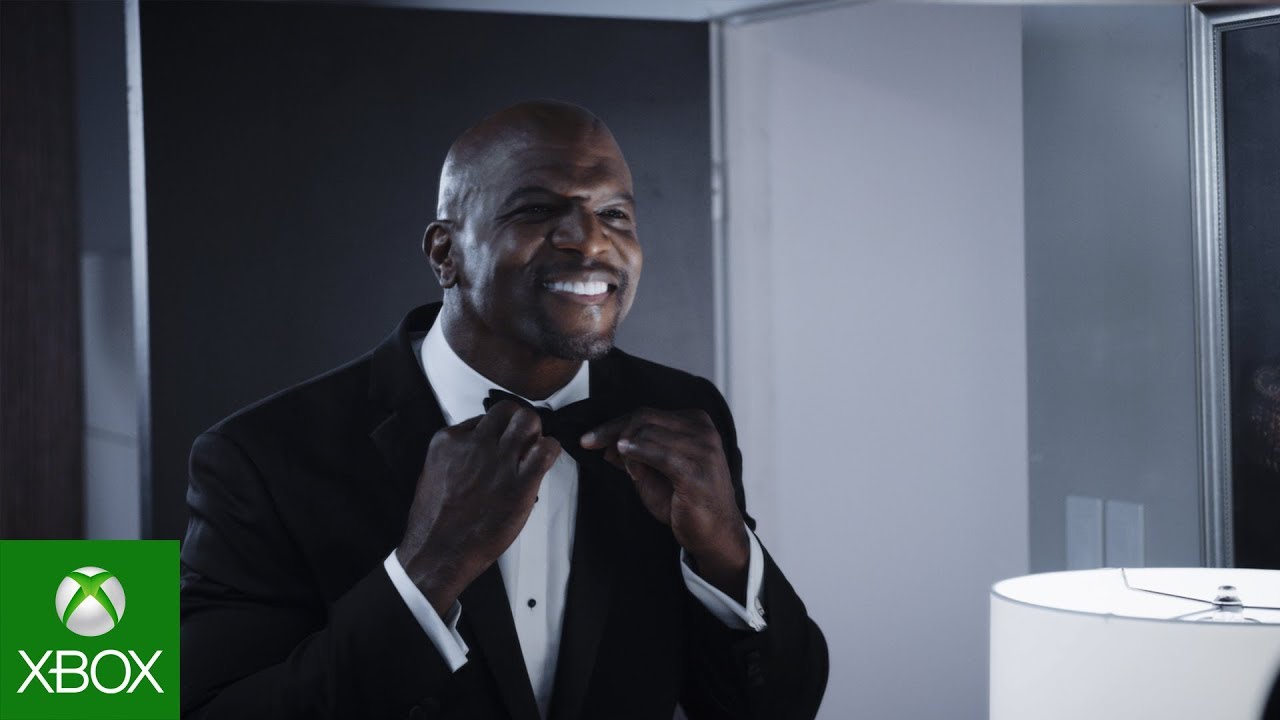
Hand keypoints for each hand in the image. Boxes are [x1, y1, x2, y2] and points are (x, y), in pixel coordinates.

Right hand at [396, 400, 561, 615]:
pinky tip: (546, 459)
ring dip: (536, 432)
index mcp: (449, 440)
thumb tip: (476, 449)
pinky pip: (546, 449)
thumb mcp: (433, 474)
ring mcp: (497, 461)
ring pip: (528, 421)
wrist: (438, 552)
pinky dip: (551, 449)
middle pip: (508, 411)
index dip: (497, 430)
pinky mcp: (519, 482)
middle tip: (524, 439)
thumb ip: (455, 456)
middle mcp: (474, 444)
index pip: (484, 417)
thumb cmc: (435, 521)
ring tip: (534, 450)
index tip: (501, 443)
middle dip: (519, 422)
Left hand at [581, 408, 748, 599]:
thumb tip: (608, 444)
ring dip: (625, 448)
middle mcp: (702, 430)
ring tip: (624, 469)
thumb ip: (635, 455)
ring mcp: (702, 448)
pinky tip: (626, 462)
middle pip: (645, 417)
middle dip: (612, 430)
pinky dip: (637, 453)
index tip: (590, 438)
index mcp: (695, 423)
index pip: (646, 414)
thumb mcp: (654, 474)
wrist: (715, 534)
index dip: (614, 424)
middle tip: (591, 445)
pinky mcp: (696, 469)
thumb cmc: (687, 503)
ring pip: (648, 432)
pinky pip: (658, 453)